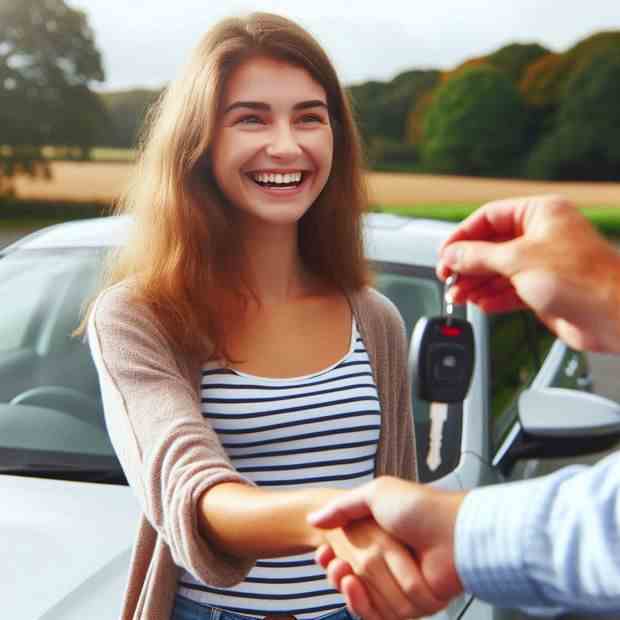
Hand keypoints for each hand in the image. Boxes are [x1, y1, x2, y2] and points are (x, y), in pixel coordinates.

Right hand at [321, 516, 444, 619]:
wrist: (452, 528)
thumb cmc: (419, 507)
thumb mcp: (375, 494)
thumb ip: (344, 507)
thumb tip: (314, 518)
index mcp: (385, 543)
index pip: (352, 562)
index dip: (333, 562)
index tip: (323, 553)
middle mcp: (394, 566)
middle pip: (354, 585)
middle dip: (337, 575)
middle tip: (332, 562)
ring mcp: (404, 586)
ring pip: (366, 602)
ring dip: (349, 590)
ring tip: (342, 572)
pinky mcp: (417, 605)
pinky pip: (384, 615)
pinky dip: (365, 604)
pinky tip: (352, 585)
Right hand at [436, 195, 619, 352]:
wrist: (614, 316)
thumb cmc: (582, 280)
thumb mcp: (517, 260)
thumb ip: (478, 256)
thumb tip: (452, 254)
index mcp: (539, 214)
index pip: (488, 217)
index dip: (463, 236)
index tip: (445, 254)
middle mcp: (541, 235)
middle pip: (490, 246)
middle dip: (467, 264)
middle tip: (448, 278)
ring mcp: (542, 263)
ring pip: (498, 270)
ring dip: (476, 284)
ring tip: (459, 295)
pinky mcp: (544, 288)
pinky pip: (509, 290)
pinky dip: (492, 297)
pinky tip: (480, 304)